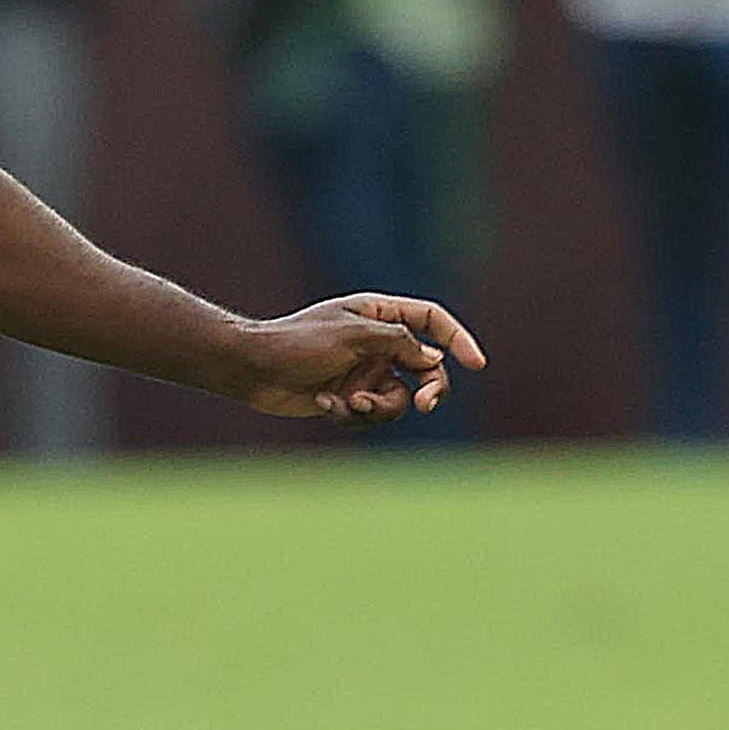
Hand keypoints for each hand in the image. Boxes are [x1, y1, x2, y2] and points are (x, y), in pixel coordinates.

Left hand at [235, 294, 484, 424]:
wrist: (252, 369)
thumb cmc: (298, 342)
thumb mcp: (354, 336)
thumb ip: (399, 343)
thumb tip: (433, 359)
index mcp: (379, 314)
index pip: (431, 321)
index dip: (456, 340)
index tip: (476, 364)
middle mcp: (376, 342)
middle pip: (426, 368)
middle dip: (429, 388)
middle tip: (426, 405)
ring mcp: (363, 371)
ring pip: (399, 399)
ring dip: (379, 406)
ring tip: (350, 403)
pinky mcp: (348, 397)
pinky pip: (370, 414)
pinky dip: (351, 414)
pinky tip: (323, 403)